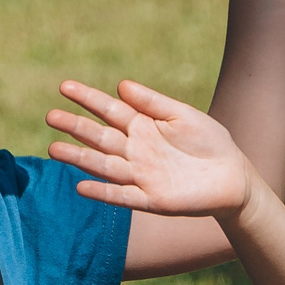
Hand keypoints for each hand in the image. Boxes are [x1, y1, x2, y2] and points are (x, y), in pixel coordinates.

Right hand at [48, 79, 254, 219]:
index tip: (64, 87)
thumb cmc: (209, 142)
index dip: (88, 99)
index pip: (109, 110)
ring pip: (104, 166)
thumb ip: (153, 102)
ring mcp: (141, 175)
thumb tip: (121, 85)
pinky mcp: (152, 199)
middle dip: (76, 127)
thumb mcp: (183, 115)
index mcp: (142, 126)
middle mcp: (136, 150)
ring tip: (53, 149)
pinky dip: (103, 192)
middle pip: (100, 137)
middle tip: (50, 116)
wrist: (233, 176)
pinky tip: (81, 186)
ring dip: (80, 158)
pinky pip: (123, 196)